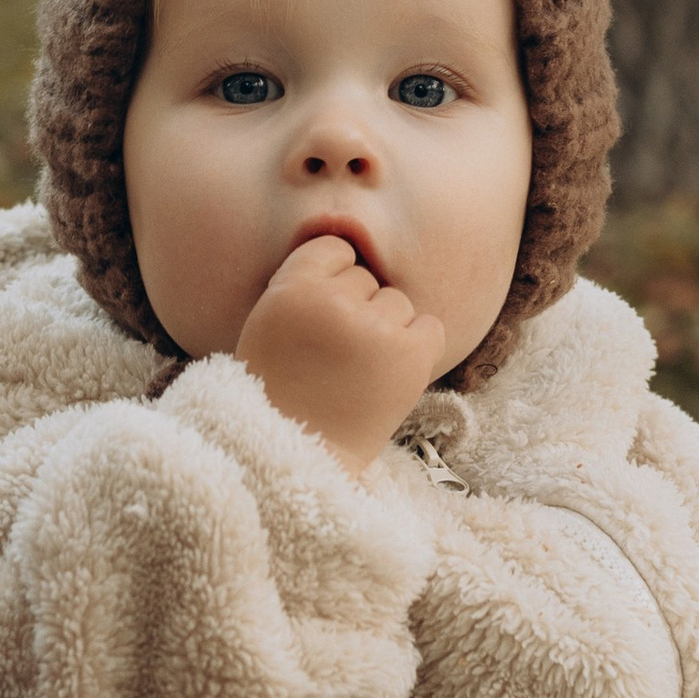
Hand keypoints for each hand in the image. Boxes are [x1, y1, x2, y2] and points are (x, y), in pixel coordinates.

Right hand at [235, 234, 449, 478]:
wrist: (299, 457)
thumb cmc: (280, 391)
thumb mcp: (268, 322)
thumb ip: (302, 280)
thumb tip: (352, 240)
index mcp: (290, 289)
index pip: (333, 248)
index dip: (330, 282)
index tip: (321, 317)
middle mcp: (333, 302)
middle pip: (366, 278)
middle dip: (356, 309)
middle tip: (333, 355)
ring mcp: (375, 329)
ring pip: (397, 303)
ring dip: (385, 330)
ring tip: (358, 370)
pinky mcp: (410, 356)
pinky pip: (430, 326)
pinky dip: (417, 346)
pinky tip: (389, 371)